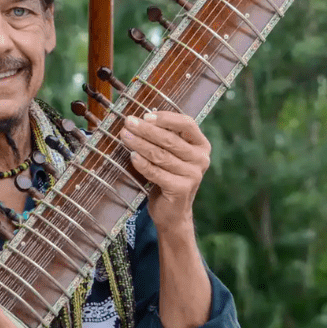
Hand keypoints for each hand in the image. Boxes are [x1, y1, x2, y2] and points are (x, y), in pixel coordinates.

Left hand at [119, 111, 210, 229]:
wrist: (172, 212)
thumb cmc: (169, 177)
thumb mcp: (172, 155)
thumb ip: (165, 137)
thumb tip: (142, 118)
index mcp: (201, 145)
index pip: (187, 124)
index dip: (166, 118)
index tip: (145, 115)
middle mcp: (201, 159)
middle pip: (170, 139)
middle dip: (146, 130)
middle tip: (128, 122)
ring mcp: (193, 175)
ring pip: (161, 155)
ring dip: (140, 144)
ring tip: (125, 136)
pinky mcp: (181, 189)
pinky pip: (157, 172)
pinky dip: (142, 163)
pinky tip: (132, 156)